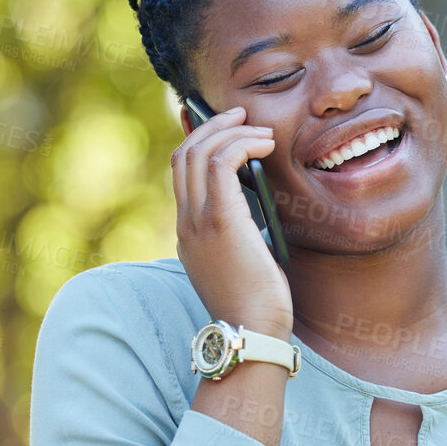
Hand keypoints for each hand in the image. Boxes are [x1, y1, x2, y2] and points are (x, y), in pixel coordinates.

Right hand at [172, 104, 292, 338]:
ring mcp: (197, 221)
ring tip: (260, 129)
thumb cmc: (257, 303)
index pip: (182, 173)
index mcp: (188, 233)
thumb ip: (240, 230)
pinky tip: (265, 145)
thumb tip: (257, 200)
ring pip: (199, 152)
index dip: (199, 141)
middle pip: (184, 155)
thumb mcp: (242, 259)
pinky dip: (242, 144)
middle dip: (211, 126)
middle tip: (241, 114)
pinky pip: (220, 163)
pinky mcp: (220, 220)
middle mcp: (185, 222)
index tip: (223, 126)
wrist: (252, 331)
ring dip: (231, 131)